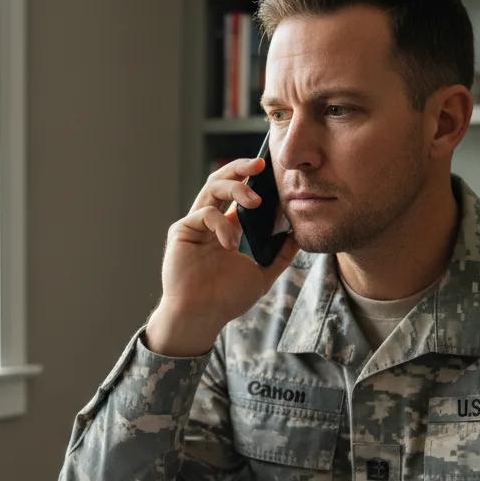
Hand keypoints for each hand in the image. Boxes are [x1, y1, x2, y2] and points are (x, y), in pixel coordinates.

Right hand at [145, 157, 298, 356]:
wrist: (202, 316)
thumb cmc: (226, 299)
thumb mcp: (262, 274)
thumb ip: (280, 256)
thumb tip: (297, 236)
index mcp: (225, 229)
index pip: (237, 194)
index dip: (253, 180)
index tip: (272, 172)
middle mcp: (208, 222)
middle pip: (221, 181)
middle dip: (241, 168)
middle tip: (261, 164)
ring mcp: (194, 225)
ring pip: (211, 188)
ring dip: (235, 187)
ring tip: (255, 200)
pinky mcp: (182, 231)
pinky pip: (205, 213)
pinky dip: (222, 225)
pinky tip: (230, 244)